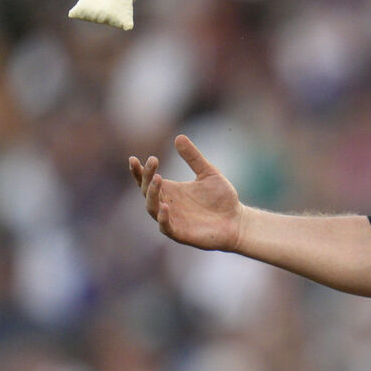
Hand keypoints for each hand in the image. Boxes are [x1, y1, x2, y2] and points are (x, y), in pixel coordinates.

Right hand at [128, 135, 244, 250]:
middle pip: (147, 191)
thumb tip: (178, 137)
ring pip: (152, 208)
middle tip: (153, 161)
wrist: (237, 220)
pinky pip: (166, 227)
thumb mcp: (208, 172)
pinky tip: (166, 206)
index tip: (133, 159)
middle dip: (146, 176)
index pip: (147, 180)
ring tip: (158, 178)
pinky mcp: (180, 234)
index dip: (138, 171)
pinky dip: (163, 218)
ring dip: (152, 194)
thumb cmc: (221, 198)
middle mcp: (167, 204)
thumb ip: (193, 157)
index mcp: (171, 190)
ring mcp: (172, 219)